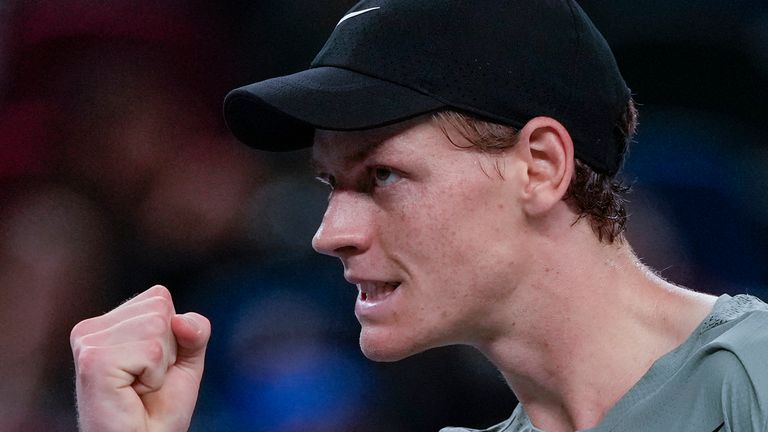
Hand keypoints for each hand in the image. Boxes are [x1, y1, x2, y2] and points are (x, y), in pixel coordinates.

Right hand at [70, 285, 210, 431]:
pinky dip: (154, 377)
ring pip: (157, 327)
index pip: (159, 297)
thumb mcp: (187, 360)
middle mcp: (91, 328)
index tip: (153, 366)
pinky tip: (132, 393)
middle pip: (160, 309)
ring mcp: (88, 343)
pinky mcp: (93, 361)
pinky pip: (151, 351)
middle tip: (145, 381)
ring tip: (138, 388)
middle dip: (167, 350)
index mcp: (108, 322)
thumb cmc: (159, 408)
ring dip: (160, 366)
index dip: (173, 335)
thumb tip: (180, 320)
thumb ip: (194, 330)